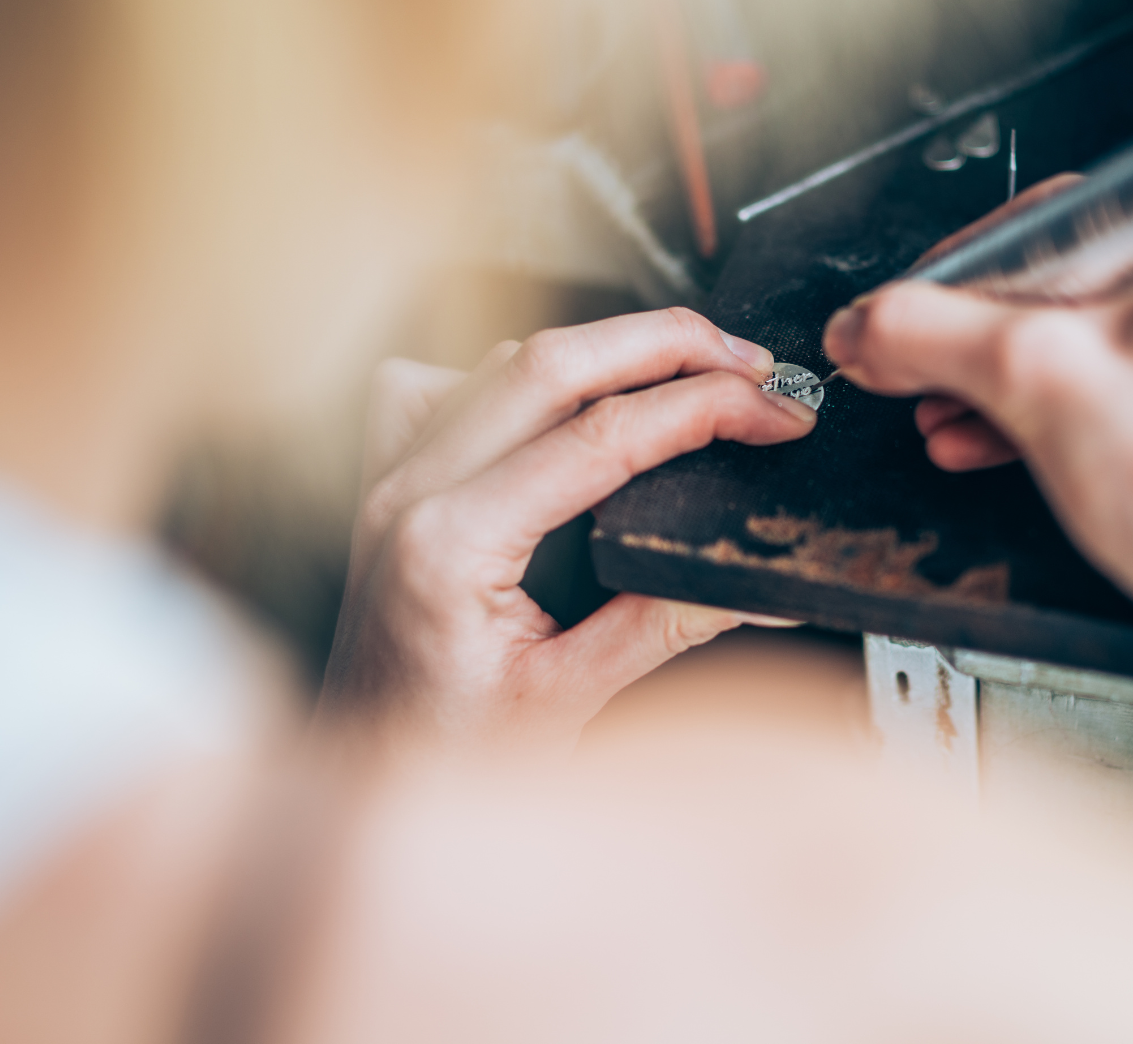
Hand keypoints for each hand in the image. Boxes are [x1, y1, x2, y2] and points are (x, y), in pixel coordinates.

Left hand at [322, 308, 815, 756]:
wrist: (360, 788)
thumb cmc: (438, 762)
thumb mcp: (568, 702)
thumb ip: (667, 627)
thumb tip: (762, 584)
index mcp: (451, 546)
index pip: (601, 437)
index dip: (704, 407)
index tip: (772, 411)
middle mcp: (409, 496)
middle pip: (550, 363)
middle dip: (665, 343)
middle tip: (746, 361)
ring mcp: (389, 484)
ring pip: (500, 362)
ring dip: (602, 350)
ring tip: (687, 368)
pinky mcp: (387, 488)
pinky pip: (437, 389)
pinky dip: (505, 377)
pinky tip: (552, 403)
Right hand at [822, 200, 1132, 708]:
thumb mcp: (1032, 384)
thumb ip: (926, 336)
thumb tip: (865, 324)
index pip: (1045, 220)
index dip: (953, 274)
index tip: (900, 317)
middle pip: (1062, 280)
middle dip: (972, 338)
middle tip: (914, 370)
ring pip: (1092, 336)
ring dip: (1005, 380)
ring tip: (946, 415)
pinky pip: (1127, 382)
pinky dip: (1059, 407)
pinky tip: (995, 437)